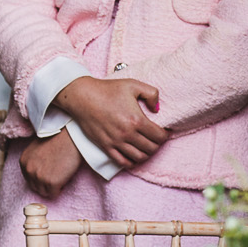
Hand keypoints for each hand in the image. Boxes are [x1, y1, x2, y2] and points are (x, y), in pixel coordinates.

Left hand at [19, 129, 85, 191]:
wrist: (70, 137)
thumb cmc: (57, 140)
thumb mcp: (36, 150)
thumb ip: (33, 162)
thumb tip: (36, 173)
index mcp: (23, 162)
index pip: (29, 180)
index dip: (40, 178)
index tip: (49, 173)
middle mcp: (29, 170)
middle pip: (35, 188)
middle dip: (45, 184)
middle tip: (56, 176)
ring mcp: (39, 177)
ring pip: (44, 193)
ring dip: (52, 188)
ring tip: (60, 176)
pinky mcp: (52, 182)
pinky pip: (54, 194)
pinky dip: (60, 190)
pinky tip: (64, 179)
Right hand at [49, 76, 167, 169]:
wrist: (82, 96)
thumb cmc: (107, 89)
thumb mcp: (133, 84)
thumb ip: (152, 93)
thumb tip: (157, 109)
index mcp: (136, 119)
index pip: (160, 136)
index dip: (165, 135)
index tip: (163, 131)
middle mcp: (127, 133)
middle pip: (151, 148)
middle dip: (157, 144)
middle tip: (155, 138)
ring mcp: (116, 142)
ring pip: (139, 157)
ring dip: (146, 153)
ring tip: (145, 146)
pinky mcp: (105, 146)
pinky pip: (123, 162)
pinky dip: (132, 162)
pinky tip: (133, 154)